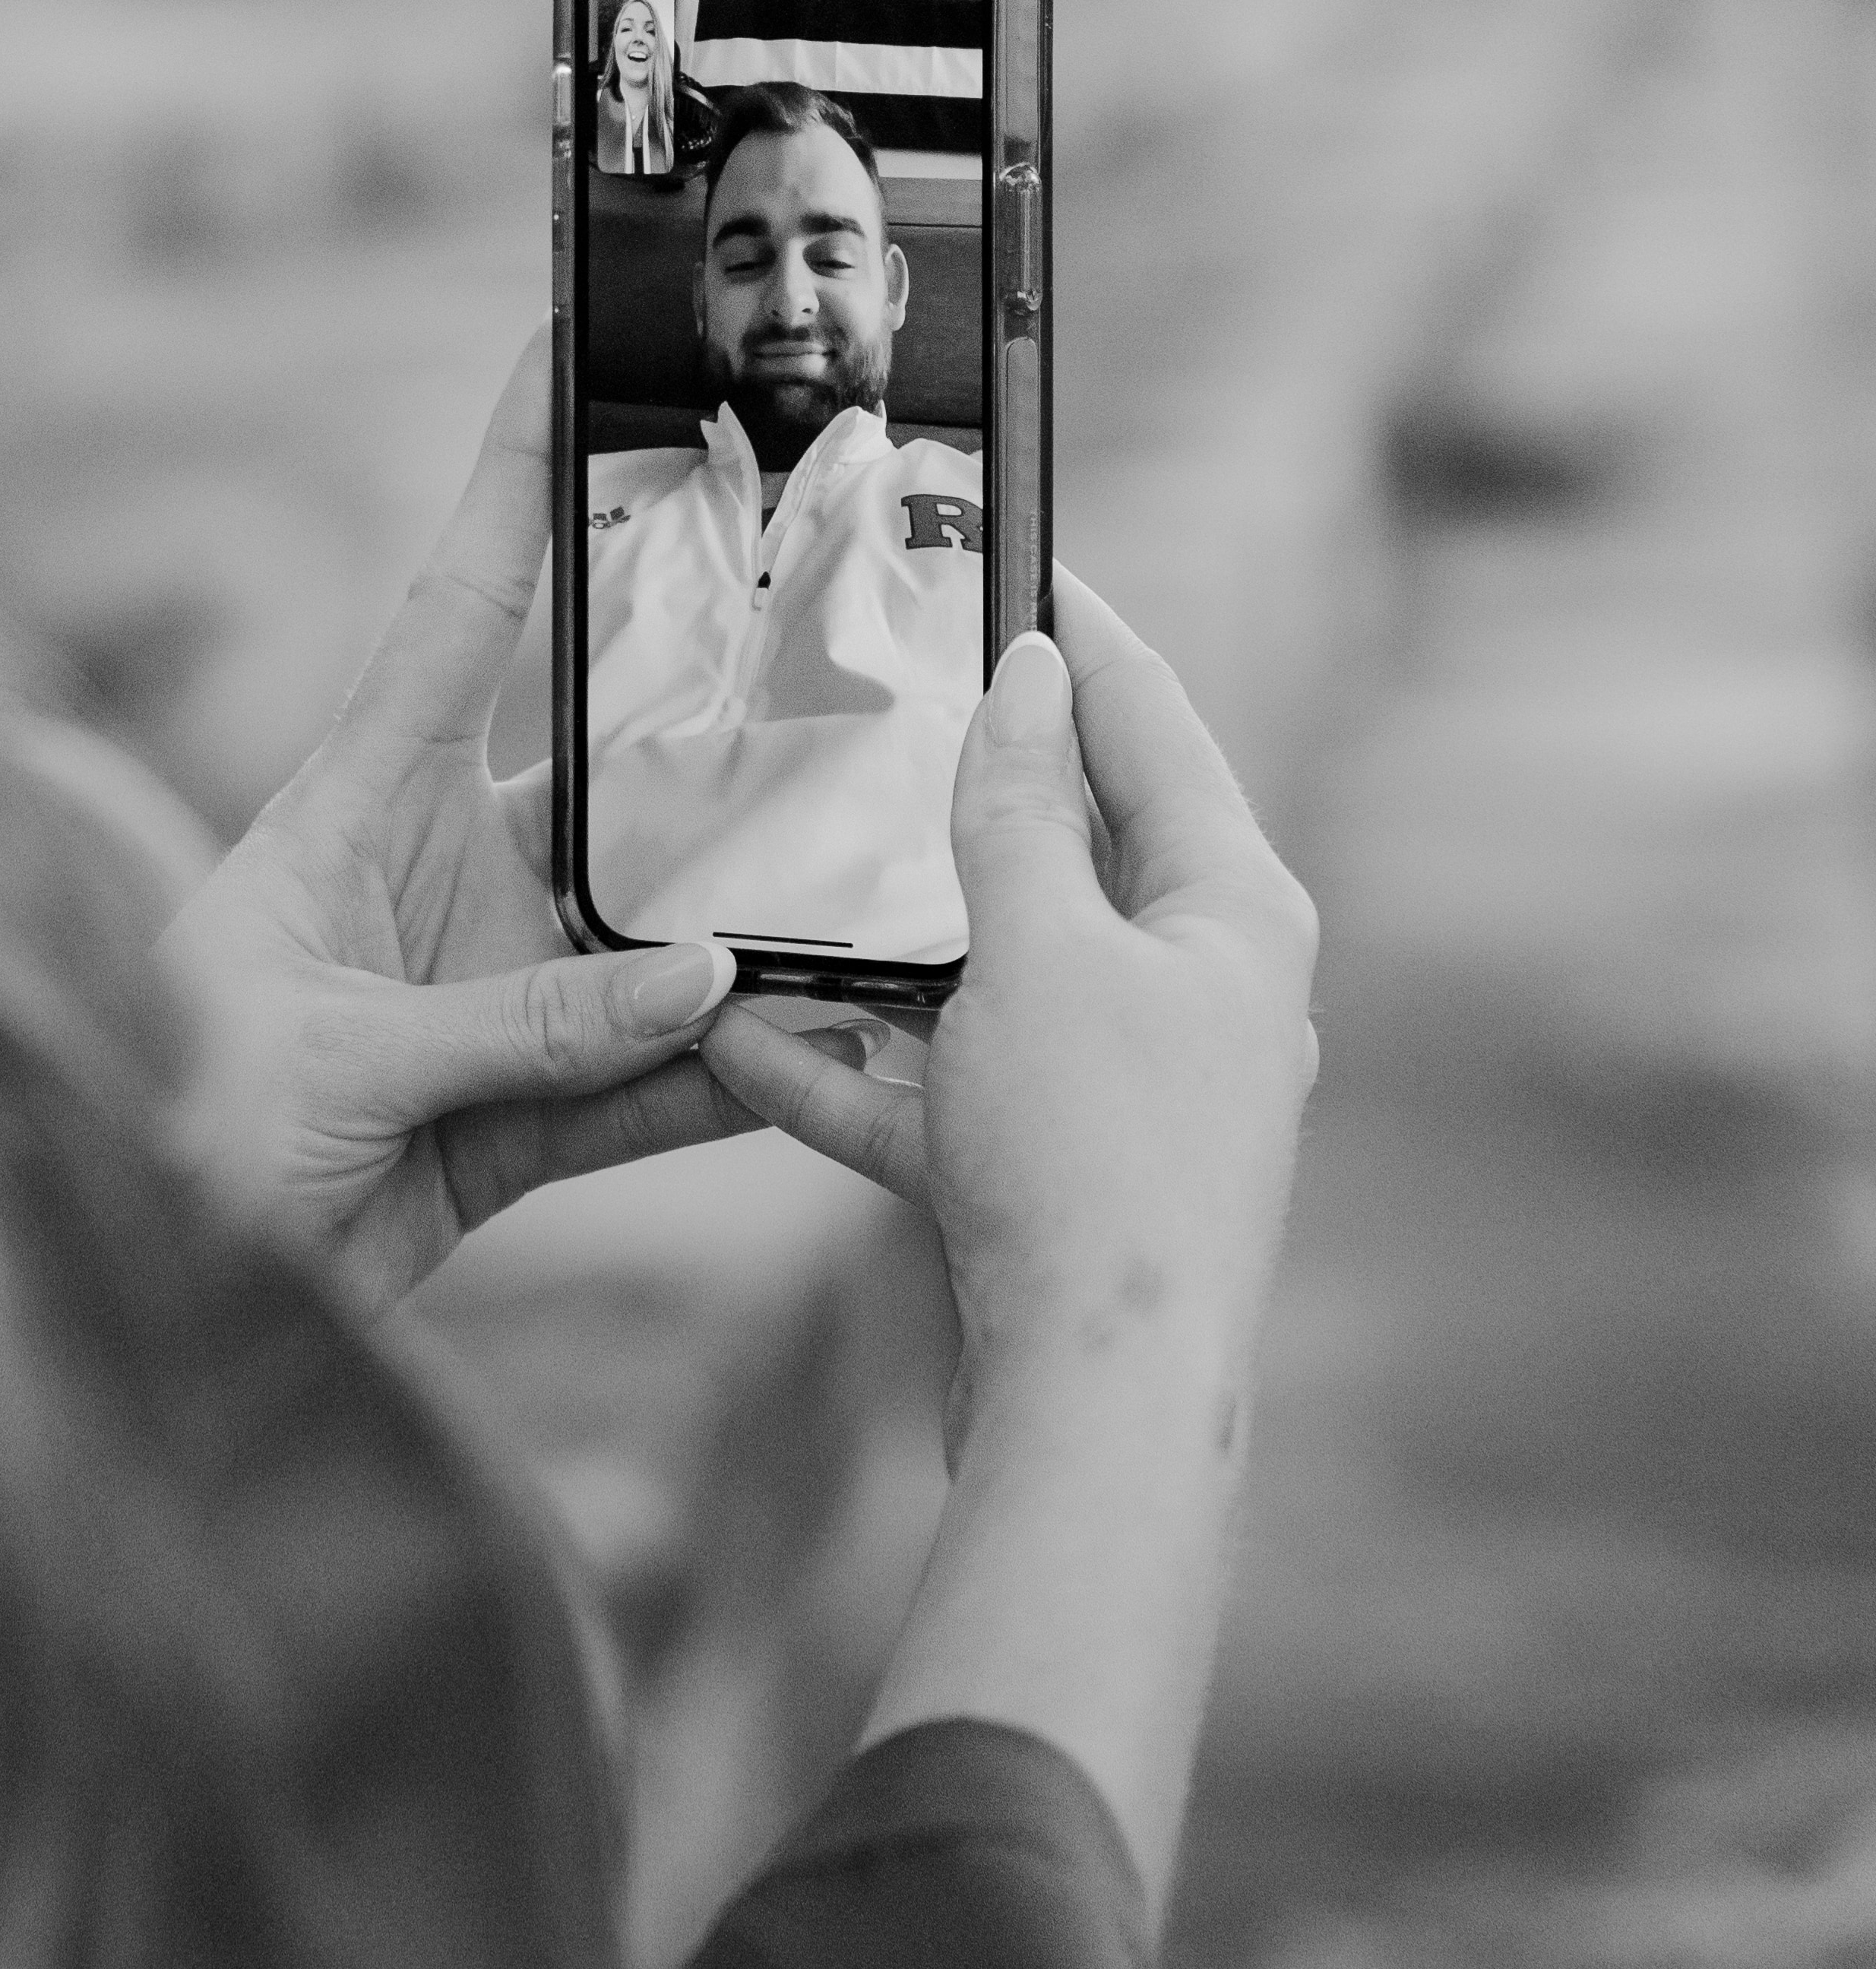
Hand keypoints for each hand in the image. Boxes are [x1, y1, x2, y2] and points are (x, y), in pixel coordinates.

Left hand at [158, 336, 755, 1311]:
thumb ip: (523, 1026)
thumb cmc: (171, 1128)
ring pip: (649, 939)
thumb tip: (708, 978)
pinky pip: (645, 1084)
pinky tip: (811, 1058)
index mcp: (354, 803)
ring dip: (746, 934)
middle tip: (838, 655)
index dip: (512, 477)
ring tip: (869, 895)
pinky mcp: (511, 1121)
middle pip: (604, 774)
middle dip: (715, 726)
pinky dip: (724, 1078)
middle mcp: (433, 878)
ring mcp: (482, 995)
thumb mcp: (332, 1060)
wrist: (139, 1305)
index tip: (564, 351)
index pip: (459, 608)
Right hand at [705, 567, 1318, 1410]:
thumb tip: (1034, 676)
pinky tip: (737, 1037)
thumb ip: (1022, 810)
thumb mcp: (1041, 949)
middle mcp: (1194, 988)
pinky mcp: (1048, 1173)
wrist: (1098, 1416)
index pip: (1154, 720)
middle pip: (1068, 842)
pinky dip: (847, 1062)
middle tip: (867, 692)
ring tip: (776, 864)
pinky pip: (937, 1088)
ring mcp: (1122, 1087)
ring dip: (878, 935)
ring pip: (985, 969)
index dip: (1077, 630)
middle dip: (960, 781)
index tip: (1000, 552)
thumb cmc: (1098, 1166)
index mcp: (1231, 910)